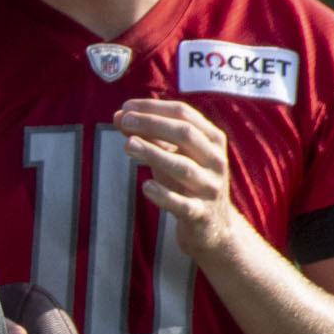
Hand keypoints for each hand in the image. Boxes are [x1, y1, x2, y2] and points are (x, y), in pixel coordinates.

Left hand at [116, 99, 239, 263]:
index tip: (125, 107)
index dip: (154, 108)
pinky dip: (163, 195)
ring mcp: (210, 188)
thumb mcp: (170, 155)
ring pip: (183, 167)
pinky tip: (145, 186)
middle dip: (153, 124)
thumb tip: (118, 116)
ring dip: (154, 153)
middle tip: (124, 121)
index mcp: (211, 140)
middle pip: (186, 134)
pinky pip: (181, 204)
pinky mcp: (200, 214)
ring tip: (127, 144)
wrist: (213, 226)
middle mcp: (215, 160)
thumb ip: (148, 136)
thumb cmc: (186, 182)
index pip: (184, 114)